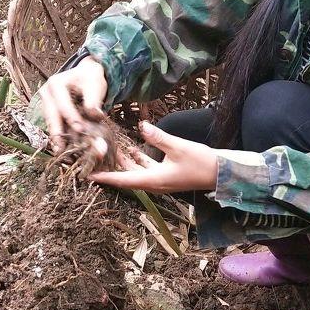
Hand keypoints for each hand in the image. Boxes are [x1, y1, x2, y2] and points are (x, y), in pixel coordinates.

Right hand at [37, 56, 107, 153]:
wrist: (86, 76)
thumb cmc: (90, 79)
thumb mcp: (95, 84)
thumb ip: (95, 100)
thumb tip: (96, 115)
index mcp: (56, 84)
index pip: (63, 105)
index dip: (72, 118)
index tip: (80, 129)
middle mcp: (47, 93)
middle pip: (52, 116)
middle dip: (57, 132)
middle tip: (62, 149)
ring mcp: (46, 103)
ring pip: (50, 123)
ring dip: (56, 137)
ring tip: (60, 152)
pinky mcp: (49, 112)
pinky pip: (53, 125)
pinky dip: (58, 136)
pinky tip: (61, 148)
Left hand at [89, 121, 218, 192]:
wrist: (220, 173)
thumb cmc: (201, 162)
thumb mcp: (179, 147)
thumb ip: (158, 137)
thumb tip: (141, 126)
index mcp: (154, 180)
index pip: (124, 180)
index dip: (106, 177)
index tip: (89, 175)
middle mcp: (154, 183)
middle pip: (126, 177)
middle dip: (111, 168)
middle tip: (95, 159)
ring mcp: (161, 180)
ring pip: (136, 172)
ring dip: (124, 163)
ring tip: (110, 151)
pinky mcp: (166, 175)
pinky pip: (146, 169)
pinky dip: (137, 160)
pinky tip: (132, 149)